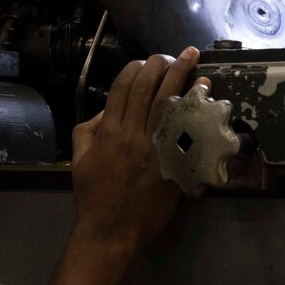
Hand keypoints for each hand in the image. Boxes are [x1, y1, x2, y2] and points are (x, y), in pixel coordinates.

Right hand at [69, 48, 202, 257]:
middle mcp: (132, 135)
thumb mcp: (80, 159)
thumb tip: (105, 110)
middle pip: (147, 89)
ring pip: (168, 103)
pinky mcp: (172, 164)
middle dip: (161, 65)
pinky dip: (194, 107)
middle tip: (175, 53)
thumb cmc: (94, 197)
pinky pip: (186, 129)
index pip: (122, 89)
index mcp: (108, 132)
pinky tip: (203, 94)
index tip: (146, 61)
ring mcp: (155, 149)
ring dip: (182, 78)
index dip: (135, 69)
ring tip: (193, 59)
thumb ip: (88, 130)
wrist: (111, 231)